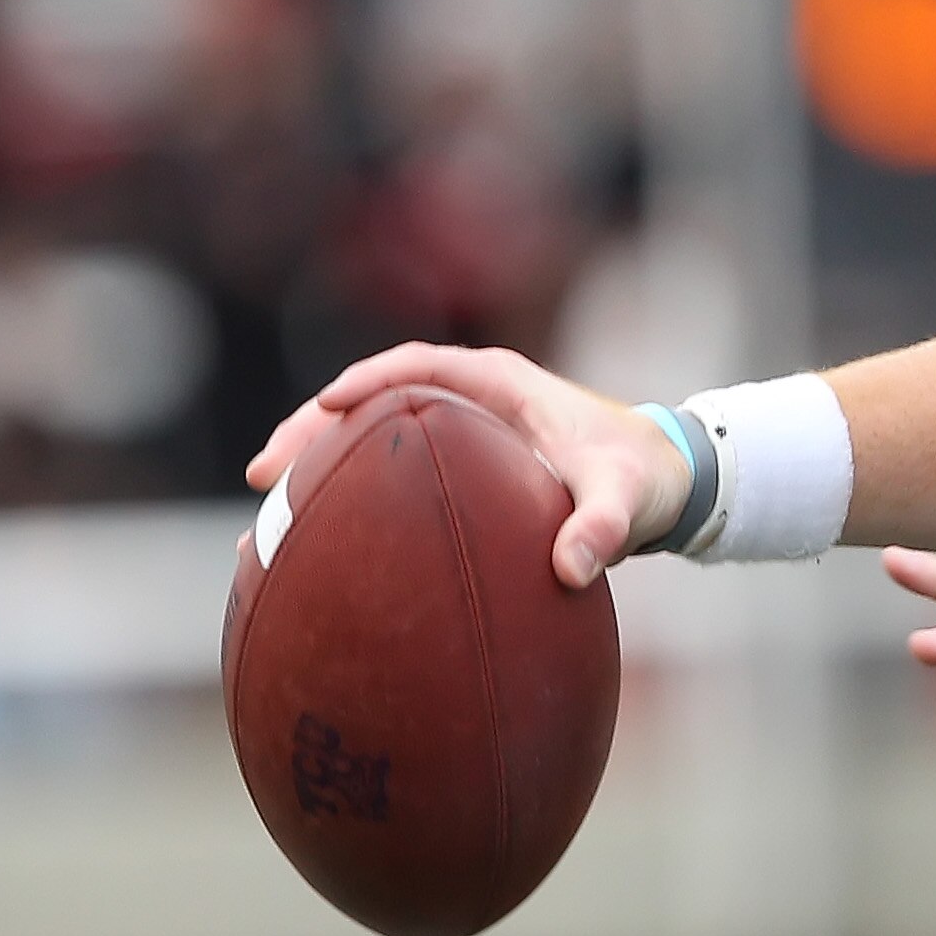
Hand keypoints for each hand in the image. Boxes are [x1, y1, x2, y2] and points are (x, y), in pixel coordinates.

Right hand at [245, 344, 693, 588]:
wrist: (669, 485)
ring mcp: (463, 434)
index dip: (367, 382)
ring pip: (373, 441)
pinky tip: (315, 552)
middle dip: (314, 431)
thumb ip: (605, 528)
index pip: (418, 367)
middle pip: (374, 403)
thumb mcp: (629, 500)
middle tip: (266, 475)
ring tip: (266, 523)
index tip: (325, 409)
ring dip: (320, 472)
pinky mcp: (461, 469)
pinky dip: (351, 503)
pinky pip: (392, 476)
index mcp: (501, 384)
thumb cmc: (645, 479)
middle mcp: (473, 401)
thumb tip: (573, 569)